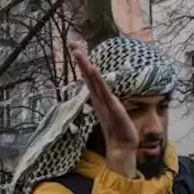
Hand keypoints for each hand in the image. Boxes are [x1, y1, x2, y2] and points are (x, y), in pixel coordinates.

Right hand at [70, 40, 136, 176]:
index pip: (90, 79)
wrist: (122, 147)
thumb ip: (108, 102)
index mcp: (99, 99)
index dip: (83, 65)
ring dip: (86, 67)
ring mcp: (104, 103)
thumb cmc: (119, 130)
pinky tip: (93, 70)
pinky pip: (104, 91)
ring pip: (93, 82)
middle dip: (81, 62)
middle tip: (72, 46)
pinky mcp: (111, 107)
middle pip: (88, 77)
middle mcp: (99, 100)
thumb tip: (106, 94)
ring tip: (79, 54)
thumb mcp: (113, 111)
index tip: (76, 50)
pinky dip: (97, 80)